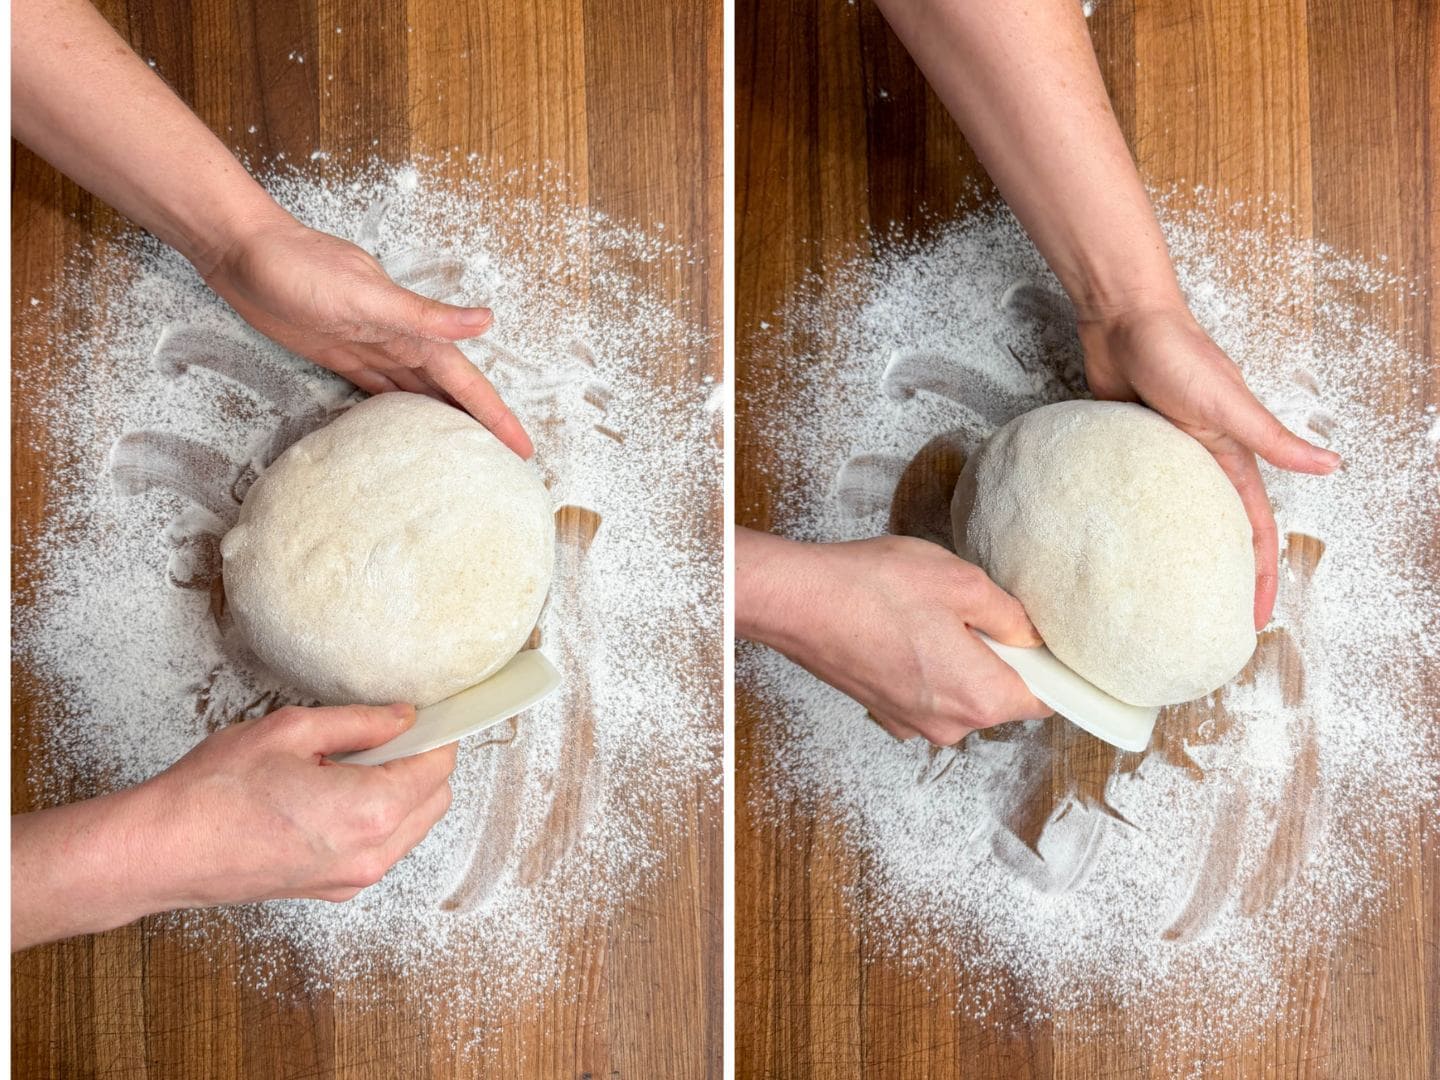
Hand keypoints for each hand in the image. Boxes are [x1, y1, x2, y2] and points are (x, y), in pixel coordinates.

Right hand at [11, 703, 456, 949]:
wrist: (165, 850)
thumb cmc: (217, 790)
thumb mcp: (292, 731)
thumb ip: (361, 723)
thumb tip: (403, 717)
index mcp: (371, 811)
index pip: (438, 766)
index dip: (434, 734)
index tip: (422, 714)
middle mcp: (372, 853)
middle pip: (435, 799)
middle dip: (419, 763)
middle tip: (377, 736)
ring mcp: (354, 878)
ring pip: (412, 826)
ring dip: (398, 792)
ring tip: (345, 765)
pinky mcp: (333, 889)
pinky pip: (380, 847)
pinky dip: (375, 818)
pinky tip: (332, 794)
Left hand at [202, 213, 532, 457]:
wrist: (244, 251)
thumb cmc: (302, 268)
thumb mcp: (369, 295)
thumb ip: (426, 315)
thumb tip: (486, 320)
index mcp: (412, 330)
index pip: (465, 381)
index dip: (494, 415)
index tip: (521, 447)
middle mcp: (398, 341)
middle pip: (448, 392)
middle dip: (478, 424)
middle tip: (504, 462)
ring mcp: (370, 348)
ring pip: (418, 393)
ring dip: (441, 420)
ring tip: (464, 455)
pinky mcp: (339, 354)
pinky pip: (379, 389)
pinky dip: (397, 409)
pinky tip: (403, 426)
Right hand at [737, 530, 1052, 744]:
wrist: (798, 602)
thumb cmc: (873, 589)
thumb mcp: (962, 581)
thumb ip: (1011, 616)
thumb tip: (1031, 635)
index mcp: (979, 697)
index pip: (1045, 699)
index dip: (1047, 664)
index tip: (1035, 635)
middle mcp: (949, 724)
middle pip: (1000, 695)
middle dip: (995, 654)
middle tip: (966, 608)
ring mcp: (913, 723)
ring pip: (960, 692)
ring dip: (956, 658)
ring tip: (924, 614)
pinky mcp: (886, 713)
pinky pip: (926, 692)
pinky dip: (923, 665)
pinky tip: (901, 628)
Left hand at [1079, 303, 1340, 628]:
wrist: (1123, 320)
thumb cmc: (1177, 352)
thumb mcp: (1228, 403)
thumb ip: (1272, 437)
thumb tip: (1331, 466)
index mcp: (1231, 457)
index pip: (1254, 531)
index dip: (1260, 575)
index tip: (1255, 619)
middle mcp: (1201, 460)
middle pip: (1216, 531)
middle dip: (1220, 576)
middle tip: (1207, 620)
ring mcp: (1164, 455)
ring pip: (1175, 516)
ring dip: (1175, 551)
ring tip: (1163, 593)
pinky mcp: (1130, 445)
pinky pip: (1136, 491)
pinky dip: (1135, 518)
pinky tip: (1119, 542)